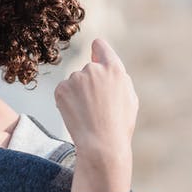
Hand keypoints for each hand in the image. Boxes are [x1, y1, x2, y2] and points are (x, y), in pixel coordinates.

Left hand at [54, 39, 137, 191]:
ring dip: (78, 93)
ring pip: (75, 82)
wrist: (101, 145)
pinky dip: (67, 101)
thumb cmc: (119, 125)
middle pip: (88, 68)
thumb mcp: (130, 98)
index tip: (94, 56)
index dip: (97, 51)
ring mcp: (76, 78)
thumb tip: (104, 64)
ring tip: (88, 114)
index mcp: (114, 69)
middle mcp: (94, 69)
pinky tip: (77, 115)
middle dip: (89, 82)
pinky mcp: (62, 89)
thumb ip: (119, 77)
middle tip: (96, 106)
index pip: (100, 46)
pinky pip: (64, 91)